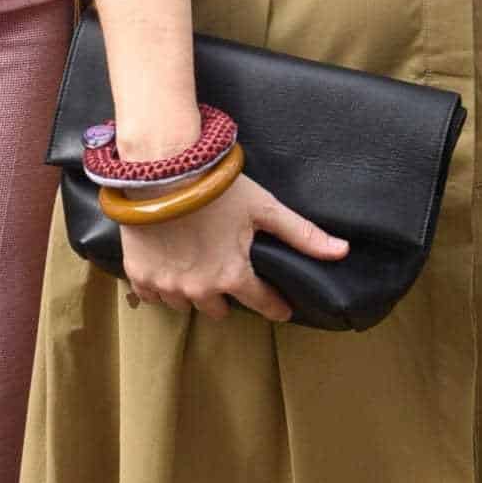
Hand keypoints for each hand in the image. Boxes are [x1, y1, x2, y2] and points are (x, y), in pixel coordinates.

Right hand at [118, 171, 347, 322]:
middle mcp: (200, 290)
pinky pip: (152, 295)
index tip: (280, 307)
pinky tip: (166, 267)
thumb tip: (342, 251)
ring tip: (195, 267)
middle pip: (218, 311)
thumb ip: (301, 234)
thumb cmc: (214, 188)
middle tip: (226, 273)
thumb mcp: (264, 208)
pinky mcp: (140, 275)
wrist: (159, 171)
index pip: (262, 304)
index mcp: (233, 277)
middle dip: (225, 294)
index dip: (275, 305)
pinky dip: (160, 285)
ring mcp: (167, 285)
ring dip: (192, 291)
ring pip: (185, 304)